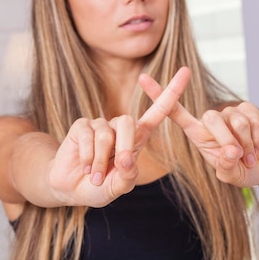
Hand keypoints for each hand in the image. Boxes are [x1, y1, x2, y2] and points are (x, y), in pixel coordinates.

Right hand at [47, 67, 189, 206]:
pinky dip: (87, 157)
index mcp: (137, 138)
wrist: (72, 188)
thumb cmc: (100, 187)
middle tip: (118, 168)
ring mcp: (99, 124)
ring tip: (95, 176)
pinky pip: (87, 137)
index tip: (186, 70)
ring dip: (100, 161)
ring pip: (105, 135)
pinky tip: (85, 166)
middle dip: (124, 147)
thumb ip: (127, 177)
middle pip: (128, 122)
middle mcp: (119, 127)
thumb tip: (126, 160)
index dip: (172, 92)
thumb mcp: (119, 187)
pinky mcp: (81, 126)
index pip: (158, 112)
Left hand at [138, 72, 258, 186]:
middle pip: (211, 117)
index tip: (142, 77)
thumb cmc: (239, 170)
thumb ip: (226, 167)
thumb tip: (230, 152)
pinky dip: (257, 137)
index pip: (174, 111)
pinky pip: (252, 118)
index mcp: (197, 133)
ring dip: (246, 143)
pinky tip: (257, 147)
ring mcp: (229, 112)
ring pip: (235, 121)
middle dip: (227, 140)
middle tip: (237, 157)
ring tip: (248, 155)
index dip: (158, 94)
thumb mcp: (230, 175)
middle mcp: (210, 120)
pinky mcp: (248, 109)